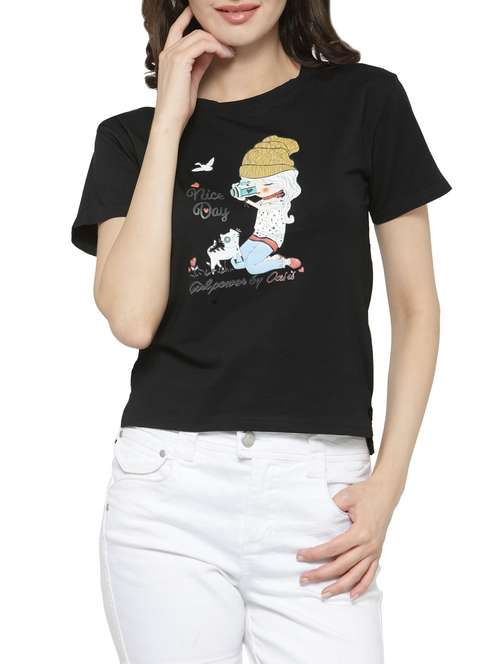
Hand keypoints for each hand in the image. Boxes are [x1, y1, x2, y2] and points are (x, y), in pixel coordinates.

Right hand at [153, 6, 234, 132]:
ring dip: (219, 43)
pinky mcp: (179, 61)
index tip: (199, 13)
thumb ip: (199, 64)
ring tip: (229, 53)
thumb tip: (211, 52)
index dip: (187, 17)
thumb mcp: (191, 80)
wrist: (170, 119)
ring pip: (200, 36)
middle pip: (195, 32)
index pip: (177, 29)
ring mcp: (172, 55)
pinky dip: (216, 48)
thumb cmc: (179, 105)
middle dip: (215, 37)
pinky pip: (202, 44)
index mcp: (167, 56)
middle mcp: (167, 52)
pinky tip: (224, 55)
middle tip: (229, 48)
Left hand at [296, 474, 398, 599]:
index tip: (300, 556)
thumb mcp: (346, 496)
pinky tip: (351, 596)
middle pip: (341, 565)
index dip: (315, 554)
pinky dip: (361, 587)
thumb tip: (316, 521)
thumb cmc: (364, 493)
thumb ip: (332, 508)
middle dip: (321, 574)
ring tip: (323, 593)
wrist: (385, 493)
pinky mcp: (378, 553)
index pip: (333, 548)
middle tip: (303, 578)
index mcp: (360, 532)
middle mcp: (369, 545)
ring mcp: (375, 551)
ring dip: (339, 586)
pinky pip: (370, 574)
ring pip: (355, 575)